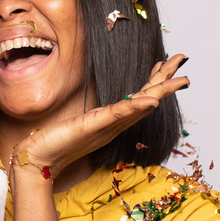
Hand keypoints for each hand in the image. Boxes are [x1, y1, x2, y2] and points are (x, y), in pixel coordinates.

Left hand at [11, 54, 187, 176]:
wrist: (38, 159)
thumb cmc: (55, 142)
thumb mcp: (80, 125)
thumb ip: (94, 118)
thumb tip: (100, 110)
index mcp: (112, 121)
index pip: (139, 98)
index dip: (153, 81)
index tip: (164, 63)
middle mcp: (114, 124)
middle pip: (147, 98)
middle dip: (166, 80)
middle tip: (181, 60)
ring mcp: (106, 126)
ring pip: (140, 106)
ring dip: (160, 92)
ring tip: (179, 81)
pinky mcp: (93, 127)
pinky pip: (117, 115)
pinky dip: (135, 107)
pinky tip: (150, 100)